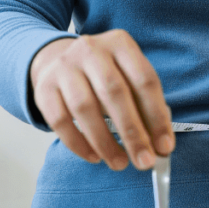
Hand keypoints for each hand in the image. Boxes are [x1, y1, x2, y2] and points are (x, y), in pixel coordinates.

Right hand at [30, 30, 174, 170]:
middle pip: (115, 93)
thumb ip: (145, 107)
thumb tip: (160, 147)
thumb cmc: (104, 76)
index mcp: (121, 44)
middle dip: (133, 133)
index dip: (157, 117)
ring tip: (120, 163)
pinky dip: (79, 144)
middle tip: (144, 162)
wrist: (59, 61)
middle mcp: (92, 50)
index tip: (164, 147)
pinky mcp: (44, 88)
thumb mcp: (128, 78)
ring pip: (85, 107)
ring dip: (105, 142)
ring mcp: (64, 67)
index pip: (145, 81)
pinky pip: (60, 120)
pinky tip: (94, 157)